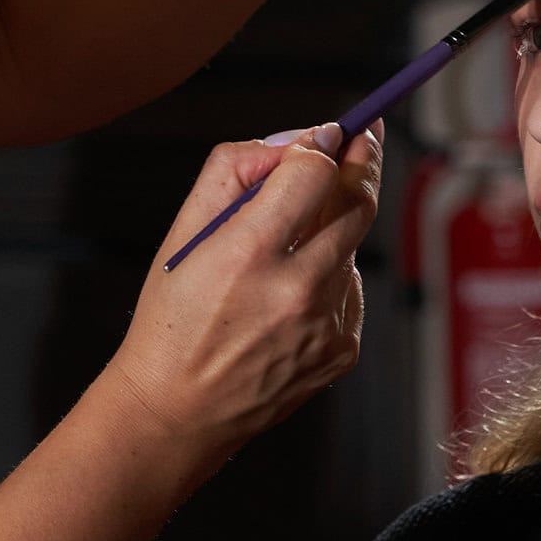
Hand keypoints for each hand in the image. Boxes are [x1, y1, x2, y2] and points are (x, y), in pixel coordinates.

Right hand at [103, 122, 382, 456]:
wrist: (178, 410)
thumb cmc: (175, 317)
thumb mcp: (183, 232)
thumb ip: (236, 170)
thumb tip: (296, 142)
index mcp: (249, 252)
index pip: (317, 171)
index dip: (327, 142)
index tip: (335, 129)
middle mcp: (296, 289)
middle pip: (358, 202)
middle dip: (364, 162)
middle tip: (365, 137)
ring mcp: (325, 324)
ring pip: (352, 247)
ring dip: (331, 231)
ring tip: (284, 251)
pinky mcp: (341, 350)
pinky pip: (350, 291)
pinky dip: (329, 279)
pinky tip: (288, 299)